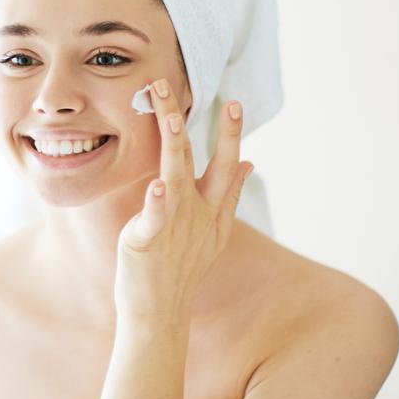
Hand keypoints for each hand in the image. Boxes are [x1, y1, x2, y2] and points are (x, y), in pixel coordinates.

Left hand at [114, 78, 252, 325]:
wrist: (160, 310)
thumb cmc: (181, 267)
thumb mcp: (214, 231)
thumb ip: (229, 196)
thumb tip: (251, 164)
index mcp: (210, 208)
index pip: (226, 163)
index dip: (230, 133)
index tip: (235, 102)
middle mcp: (196, 212)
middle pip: (196, 158)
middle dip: (190, 122)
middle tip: (184, 88)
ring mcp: (174, 225)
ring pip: (175, 176)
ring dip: (173, 145)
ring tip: (170, 118)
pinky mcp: (147, 240)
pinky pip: (154, 217)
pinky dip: (157, 201)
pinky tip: (157, 185)